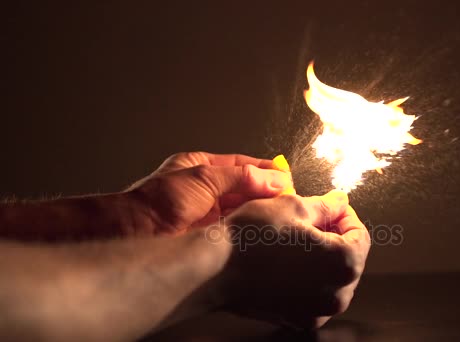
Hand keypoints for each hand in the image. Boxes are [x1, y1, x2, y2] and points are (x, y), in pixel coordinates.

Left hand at [126, 152, 292, 234]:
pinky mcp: (209, 234)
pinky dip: (250, 224)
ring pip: (242, 207)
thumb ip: (241, 177)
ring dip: (260, 208)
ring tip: (281, 211)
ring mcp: (208, 212)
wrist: (135, 232)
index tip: (285, 177)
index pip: (241, 164)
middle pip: (244, 186)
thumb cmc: (160, 200)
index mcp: (202, 167)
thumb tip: (274, 178)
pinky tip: (264, 225)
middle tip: (289, 197)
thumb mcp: (204, 178)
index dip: (264, 170)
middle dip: (265, 190)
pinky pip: (236, 226)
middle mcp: (206, 188)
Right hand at [217, 191, 370, 328]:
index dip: (346, 216)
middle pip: (350, 259)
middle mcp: (336, 294)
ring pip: (332, 278)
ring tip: (297, 240)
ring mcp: (316, 311)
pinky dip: (307, 278)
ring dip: (322, 258)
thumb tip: (340, 202)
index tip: (330, 207)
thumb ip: (326, 206)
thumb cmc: (252, 237)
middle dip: (335, 237)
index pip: (361, 234)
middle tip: (311, 221)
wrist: (214, 269)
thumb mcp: (294, 206)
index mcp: (344, 263)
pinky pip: (313, 294)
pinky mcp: (297, 319)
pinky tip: (287, 261)